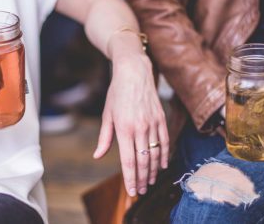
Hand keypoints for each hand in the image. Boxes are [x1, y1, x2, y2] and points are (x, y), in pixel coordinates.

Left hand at [93, 54, 168, 196]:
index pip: (128, 160)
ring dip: (152, 171)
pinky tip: (161, 166)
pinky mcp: (161, 118)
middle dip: (142, 179)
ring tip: (150, 182)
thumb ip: (104, 138)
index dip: (131, 178)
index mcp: (124, 128)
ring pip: (155, 153)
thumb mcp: (107, 115)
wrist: (134, 72)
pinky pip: (165, 142)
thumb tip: (98, 156)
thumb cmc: (117, 93)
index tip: (132, 191)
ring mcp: (152, 123)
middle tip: (141, 191)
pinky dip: (164, 156)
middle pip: (142, 160)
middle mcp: (140, 128)